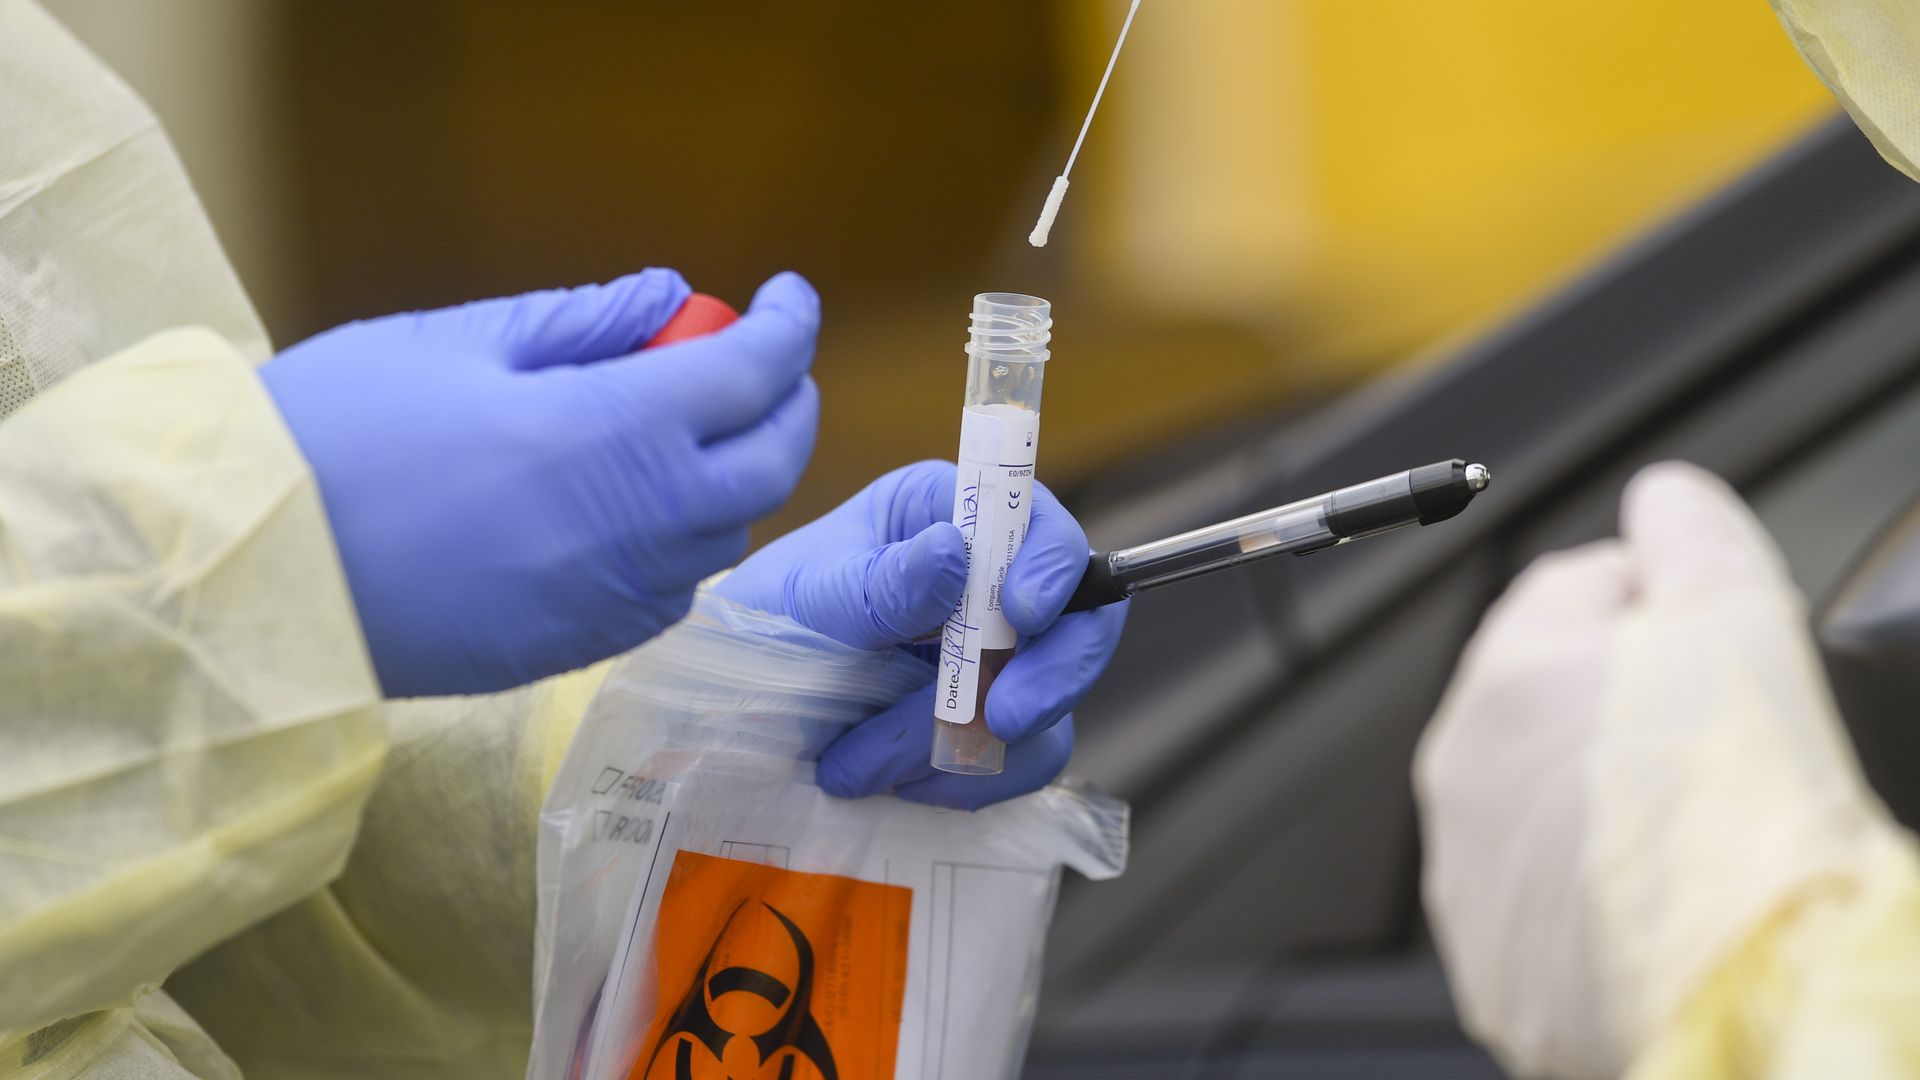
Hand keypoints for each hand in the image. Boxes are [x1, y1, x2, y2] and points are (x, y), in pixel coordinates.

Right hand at [261, 269, 819, 695]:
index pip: (754, 373)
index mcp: (618, 432)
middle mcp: (642, 524)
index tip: (789, 297)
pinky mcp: (582, 647)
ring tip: (689, 430)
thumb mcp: (460, 343)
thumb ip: (584, 322)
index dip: (789, 326)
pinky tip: (638, 508)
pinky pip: (672, 589)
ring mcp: (616, 597)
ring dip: (736, 475)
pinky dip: (684, 540)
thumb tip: (672, 297)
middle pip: (772, 463)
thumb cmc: (339, 432)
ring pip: (728, 532)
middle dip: (788, 403)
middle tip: (763, 365)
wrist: (252, 570)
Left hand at [715, 460, 1127, 808]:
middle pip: (1079, 619)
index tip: (1021, 614)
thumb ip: (880, 583)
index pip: (1038, 523)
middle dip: (1048, 675)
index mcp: (946, 514)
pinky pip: (1022, 760)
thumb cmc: (761, 623)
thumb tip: (955, 554)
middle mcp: (986, 580)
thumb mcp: (806, 596)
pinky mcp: (990, 726)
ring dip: (974, 744)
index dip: (1051, 566)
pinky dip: (966, 781)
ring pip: (1052, 701)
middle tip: (1002, 719)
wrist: (729, 708)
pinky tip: (898, 785)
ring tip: (867, 766)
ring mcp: (996, 658)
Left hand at [1414, 463, 1900, 1077]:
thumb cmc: (1732, 797)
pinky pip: (1542, 912)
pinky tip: (1660, 904)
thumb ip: (1690, 534)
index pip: (1570, 591)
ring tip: (1693, 828)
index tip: (1713, 630)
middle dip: (1621, 706)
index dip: (1658, 597)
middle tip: (1714, 737)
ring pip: (1537, 812)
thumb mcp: (1733, 613)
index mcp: (1502, 676)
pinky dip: (1593, 903)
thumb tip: (1663, 494)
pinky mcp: (1497, 971)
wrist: (1734, 973)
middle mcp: (1461, 776)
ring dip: (1601, 807)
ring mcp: (1470, 880)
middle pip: (1544, 705)